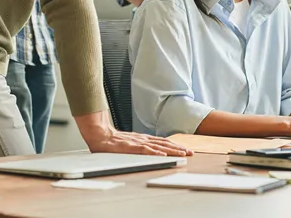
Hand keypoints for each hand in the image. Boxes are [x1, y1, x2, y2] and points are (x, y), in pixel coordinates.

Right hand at [75, 111, 191, 156]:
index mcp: (143, 139)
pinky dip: (155, 153)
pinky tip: (163, 155)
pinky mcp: (131, 147)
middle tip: (190, 153)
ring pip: (158, 147)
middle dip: (178, 149)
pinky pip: (145, 150)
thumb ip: (139, 146)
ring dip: (172, 151)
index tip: (185, 149)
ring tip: (182, 154)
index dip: (175, 146)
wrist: (100, 134)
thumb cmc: (112, 141)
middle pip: (164, 144)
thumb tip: (150, 150)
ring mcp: (138, 143)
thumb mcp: (130, 142)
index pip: (163, 142)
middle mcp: (143, 139)